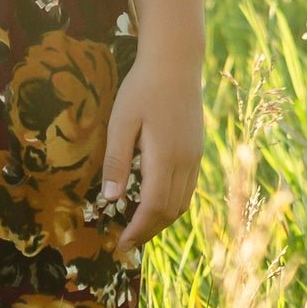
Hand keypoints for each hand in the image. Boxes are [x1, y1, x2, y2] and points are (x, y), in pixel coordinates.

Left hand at [96, 49, 203, 251]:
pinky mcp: (197, 150)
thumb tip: (109, 198)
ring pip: (182, 203)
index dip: (138, 230)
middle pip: (170, 211)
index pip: (154, 207)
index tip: (121, 244)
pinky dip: (171, 204)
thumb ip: (116, 160)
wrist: (176, 62)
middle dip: (148, 231)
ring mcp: (195, 157)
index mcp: (166, 157)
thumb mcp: (121, 122)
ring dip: (161, 220)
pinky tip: (154, 202)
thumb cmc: (142, 88)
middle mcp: (186, 162)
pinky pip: (187, 188)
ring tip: (138, 227)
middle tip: (125, 241)